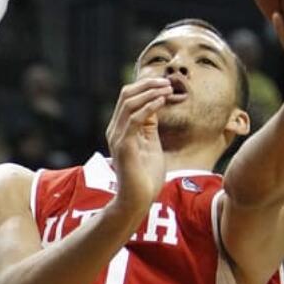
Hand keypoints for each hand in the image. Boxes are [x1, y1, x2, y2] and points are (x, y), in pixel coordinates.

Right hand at [106, 76, 172, 210]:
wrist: (138, 200)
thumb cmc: (146, 176)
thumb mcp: (150, 144)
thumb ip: (149, 126)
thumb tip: (155, 105)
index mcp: (120, 129)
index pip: (128, 97)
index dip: (146, 85)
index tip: (166, 83)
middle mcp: (115, 130)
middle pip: (126, 94)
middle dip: (148, 84)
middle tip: (168, 82)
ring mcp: (118, 137)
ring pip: (129, 102)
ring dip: (150, 92)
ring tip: (168, 89)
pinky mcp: (124, 146)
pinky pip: (135, 118)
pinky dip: (149, 106)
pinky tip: (162, 101)